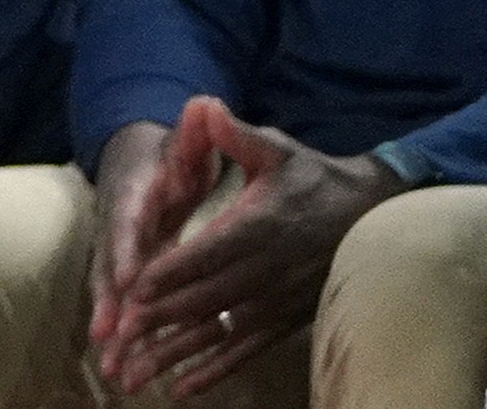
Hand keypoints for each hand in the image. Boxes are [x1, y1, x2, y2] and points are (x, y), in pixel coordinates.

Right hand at [86, 119, 190, 373]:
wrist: (139, 160)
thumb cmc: (171, 153)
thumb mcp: (185, 139)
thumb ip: (194, 129)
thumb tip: (202, 104)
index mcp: (135, 193)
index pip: (128, 220)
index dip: (125, 249)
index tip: (127, 277)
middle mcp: (119, 226)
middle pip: (109, 266)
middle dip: (109, 303)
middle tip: (107, 338)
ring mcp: (120, 252)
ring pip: (112, 293)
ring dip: (112, 329)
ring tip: (112, 367)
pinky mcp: (129, 273)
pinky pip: (124, 306)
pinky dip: (124, 335)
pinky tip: (127, 368)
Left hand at [104, 98, 398, 396]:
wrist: (366, 216)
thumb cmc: (312, 177)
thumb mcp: (276, 148)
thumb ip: (238, 134)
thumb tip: (204, 106)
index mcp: (258, 226)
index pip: (206, 254)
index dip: (169, 272)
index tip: (132, 288)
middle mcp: (265, 271)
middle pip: (204, 300)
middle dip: (159, 319)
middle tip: (119, 337)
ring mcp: (275, 301)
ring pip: (217, 332)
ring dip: (175, 352)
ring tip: (135, 373)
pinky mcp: (283, 321)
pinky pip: (244, 351)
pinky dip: (212, 370)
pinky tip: (181, 388)